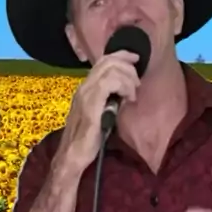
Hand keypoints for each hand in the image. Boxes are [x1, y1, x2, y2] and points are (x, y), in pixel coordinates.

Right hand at [58, 50, 141, 173]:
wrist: (73, 156)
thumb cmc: (87, 140)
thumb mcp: (100, 115)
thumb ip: (108, 101)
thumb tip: (124, 92)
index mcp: (85, 89)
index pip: (103, 61)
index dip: (122, 56)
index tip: (136, 60)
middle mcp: (84, 87)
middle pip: (108, 60)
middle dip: (128, 66)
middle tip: (137, 84)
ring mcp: (86, 94)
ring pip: (111, 68)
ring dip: (128, 77)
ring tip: (133, 94)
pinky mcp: (91, 103)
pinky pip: (110, 82)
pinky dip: (124, 86)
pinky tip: (128, 98)